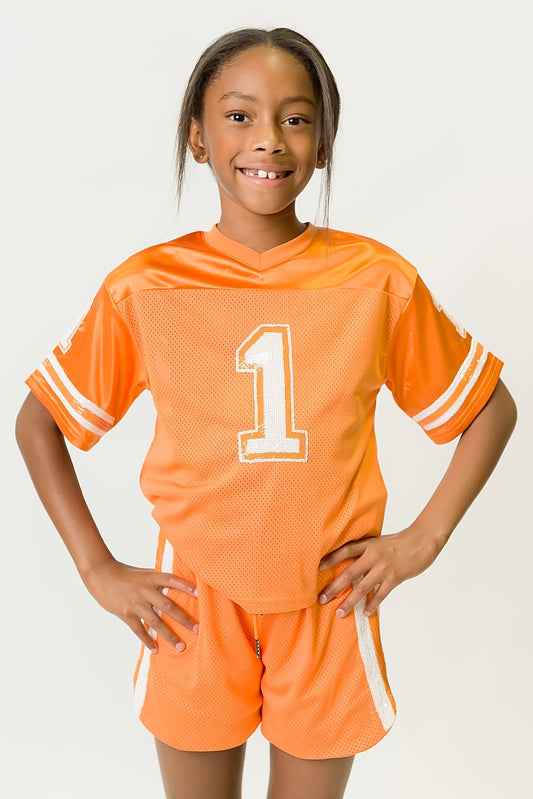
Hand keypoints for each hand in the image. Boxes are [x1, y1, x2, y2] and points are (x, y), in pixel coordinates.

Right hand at [84, 557, 198, 652]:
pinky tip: (156, 649)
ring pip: (155, 622)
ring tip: (181, 646)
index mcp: (151, 577)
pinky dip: (148, 640)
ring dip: (169, 635)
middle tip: (197, 629)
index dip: (186, 587)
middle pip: (168, 606)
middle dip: (183, 619)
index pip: (172, 580)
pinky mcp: (125, 613)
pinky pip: (139, 630)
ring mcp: (135, 603)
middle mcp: (145, 590)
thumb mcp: (144, 573)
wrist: (101, 574)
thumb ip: (158, 581)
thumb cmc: (126, 574)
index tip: (200, 594)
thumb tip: (177, 587)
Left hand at [317, 525, 440, 616]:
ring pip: (362, 587)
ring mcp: (384, 568)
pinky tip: (365, 612)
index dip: (330, 559)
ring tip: (339, 612)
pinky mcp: (395, 578)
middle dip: (334, 587)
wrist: (421, 542)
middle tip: (321, 599)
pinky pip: (380, 594)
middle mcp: (373, 556)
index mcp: (368, 545)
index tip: (316, 568)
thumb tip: (349, 564)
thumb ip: (365, 552)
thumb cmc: (399, 542)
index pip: (345, 551)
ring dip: (349, 601)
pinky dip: (372, 604)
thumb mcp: (378, 542)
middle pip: (349, 573)